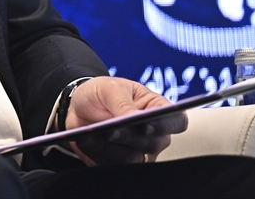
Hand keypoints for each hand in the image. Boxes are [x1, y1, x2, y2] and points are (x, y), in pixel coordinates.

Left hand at [65, 77, 187, 165]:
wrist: (77, 106)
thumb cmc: (101, 93)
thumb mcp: (110, 89)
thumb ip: (123, 103)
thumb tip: (135, 118)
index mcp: (157, 110)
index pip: (177, 121)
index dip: (166, 126)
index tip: (146, 124)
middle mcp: (152, 134)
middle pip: (155, 144)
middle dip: (131, 137)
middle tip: (112, 130)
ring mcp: (137, 150)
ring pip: (133, 158)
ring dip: (110, 147)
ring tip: (92, 134)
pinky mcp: (118, 162)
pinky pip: (112, 165)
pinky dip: (97, 153)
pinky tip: (86, 140)